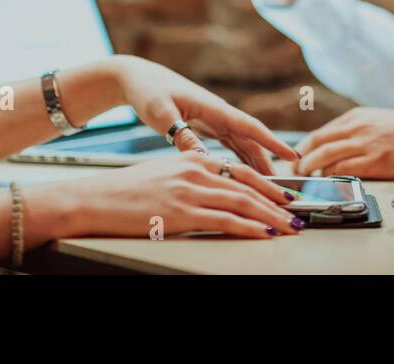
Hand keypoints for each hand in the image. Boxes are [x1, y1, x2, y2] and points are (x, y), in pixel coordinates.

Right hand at [57, 153, 302, 238]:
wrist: (95, 199)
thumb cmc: (125, 191)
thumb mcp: (164, 174)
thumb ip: (192, 178)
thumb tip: (214, 190)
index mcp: (193, 160)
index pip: (240, 171)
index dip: (267, 184)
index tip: (285, 195)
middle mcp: (196, 171)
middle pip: (248, 185)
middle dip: (278, 201)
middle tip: (298, 213)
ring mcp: (190, 191)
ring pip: (243, 203)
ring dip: (272, 216)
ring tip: (290, 227)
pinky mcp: (183, 212)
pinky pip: (227, 220)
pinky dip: (251, 227)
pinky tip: (264, 233)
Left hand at [109, 55, 298, 172]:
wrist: (137, 78)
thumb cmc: (147, 91)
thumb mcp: (161, 113)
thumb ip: (181, 134)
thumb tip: (201, 158)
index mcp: (213, 107)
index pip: (249, 126)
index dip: (271, 141)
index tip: (292, 154)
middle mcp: (218, 113)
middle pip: (251, 139)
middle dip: (269, 160)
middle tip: (283, 184)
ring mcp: (214, 120)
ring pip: (243, 144)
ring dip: (257, 162)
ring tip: (270, 185)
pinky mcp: (206, 126)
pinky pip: (229, 145)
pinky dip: (240, 159)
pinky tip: (247, 174)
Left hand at [292, 108, 393, 178]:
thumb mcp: (377, 120)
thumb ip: (355, 129)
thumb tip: (333, 146)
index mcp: (356, 116)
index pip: (320, 132)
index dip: (304, 148)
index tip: (298, 158)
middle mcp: (357, 127)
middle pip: (317, 143)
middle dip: (302, 159)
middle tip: (296, 171)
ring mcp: (366, 144)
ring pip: (325, 156)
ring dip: (311, 169)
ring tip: (307, 179)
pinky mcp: (375, 161)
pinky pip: (344, 170)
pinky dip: (331, 177)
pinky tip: (329, 183)